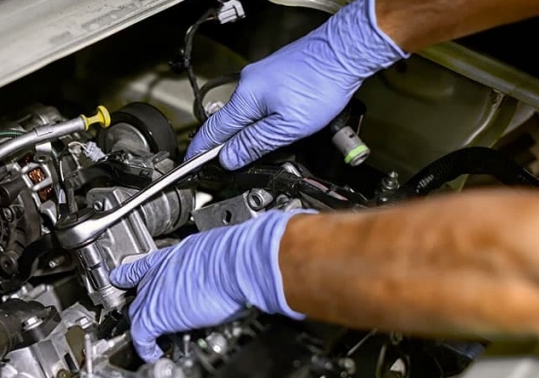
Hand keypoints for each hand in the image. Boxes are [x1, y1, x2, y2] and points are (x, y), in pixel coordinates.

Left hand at [109, 210, 308, 361]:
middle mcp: (161, 271)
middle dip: (144, 305)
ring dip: (145, 328)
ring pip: (137, 313)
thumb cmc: (238, 258)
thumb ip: (211, 269)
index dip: (132, 274)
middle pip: (140, 292)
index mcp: (176, 255)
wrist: (237, 264)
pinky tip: (153, 356)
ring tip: (153, 341)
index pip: (145, 264)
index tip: (121, 277)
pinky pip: (141, 336)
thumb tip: (223, 277)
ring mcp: (154, 292)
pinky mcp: (155, 314)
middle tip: (155, 318)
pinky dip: (146, 349)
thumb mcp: (218, 257)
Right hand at [185, 0, 406, 169]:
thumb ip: (255, 144)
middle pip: (227, 121)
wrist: (345, 52)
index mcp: (246, 98)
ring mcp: (261, 77)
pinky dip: (258, 119)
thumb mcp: (288, 126)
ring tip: (250, 151)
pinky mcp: (275, 75)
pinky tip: (271, 127)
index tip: (193, 163)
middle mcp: (249, 84)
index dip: (201, 150)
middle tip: (224, 165)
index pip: (214, 130)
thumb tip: (229, 158)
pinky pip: (257, 102)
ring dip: (244, 132)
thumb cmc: (323, 83)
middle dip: (224, 144)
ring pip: (244, 112)